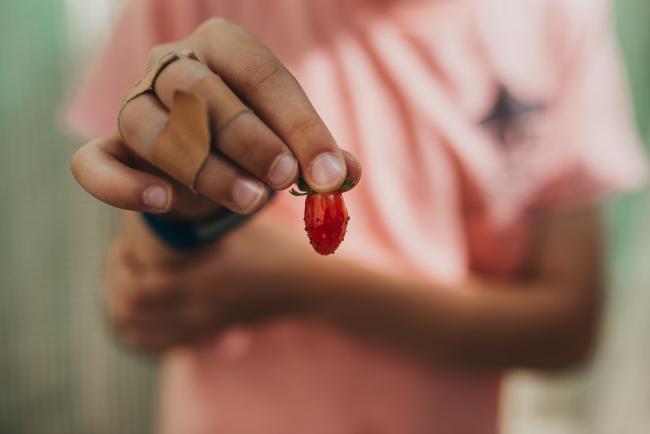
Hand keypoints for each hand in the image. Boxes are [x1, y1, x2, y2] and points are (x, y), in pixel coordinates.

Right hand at [72, 18, 360, 218]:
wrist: (207, 159)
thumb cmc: (255, 140)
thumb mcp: (290, 141)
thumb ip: (317, 154)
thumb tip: (347, 174)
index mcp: (224, 46)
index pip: (263, 75)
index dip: (300, 126)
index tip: (330, 173)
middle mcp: (173, 64)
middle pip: (201, 92)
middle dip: (249, 139)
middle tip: (285, 179)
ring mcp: (134, 103)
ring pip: (150, 126)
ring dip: (203, 167)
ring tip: (251, 200)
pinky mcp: (111, 147)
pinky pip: (93, 163)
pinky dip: (122, 187)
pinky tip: (163, 201)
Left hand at [105, 214, 313, 351]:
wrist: (308, 286)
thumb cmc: (278, 244)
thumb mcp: (243, 221)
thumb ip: (208, 207)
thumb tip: (167, 181)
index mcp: (207, 280)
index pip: (141, 290)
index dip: (121, 270)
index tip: (124, 245)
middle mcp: (200, 308)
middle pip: (132, 315)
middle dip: (115, 287)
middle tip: (121, 261)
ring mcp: (204, 325)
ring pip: (141, 334)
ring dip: (123, 310)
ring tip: (127, 282)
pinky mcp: (209, 332)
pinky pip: (160, 346)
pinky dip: (141, 332)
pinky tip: (142, 312)